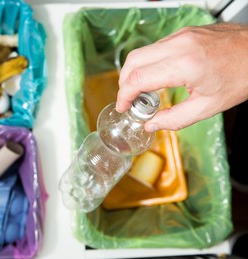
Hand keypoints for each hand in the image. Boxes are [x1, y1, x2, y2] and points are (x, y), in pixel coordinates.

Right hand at [116, 23, 247, 131]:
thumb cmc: (242, 77)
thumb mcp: (209, 107)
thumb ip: (175, 119)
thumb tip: (152, 125)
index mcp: (184, 65)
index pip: (138, 78)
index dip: (124, 95)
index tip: (123, 107)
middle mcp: (179, 45)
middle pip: (133, 61)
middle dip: (124, 82)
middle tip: (129, 99)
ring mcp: (181, 35)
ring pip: (142, 52)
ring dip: (135, 72)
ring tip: (142, 91)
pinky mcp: (184, 32)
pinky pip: (156, 47)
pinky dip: (148, 62)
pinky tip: (157, 76)